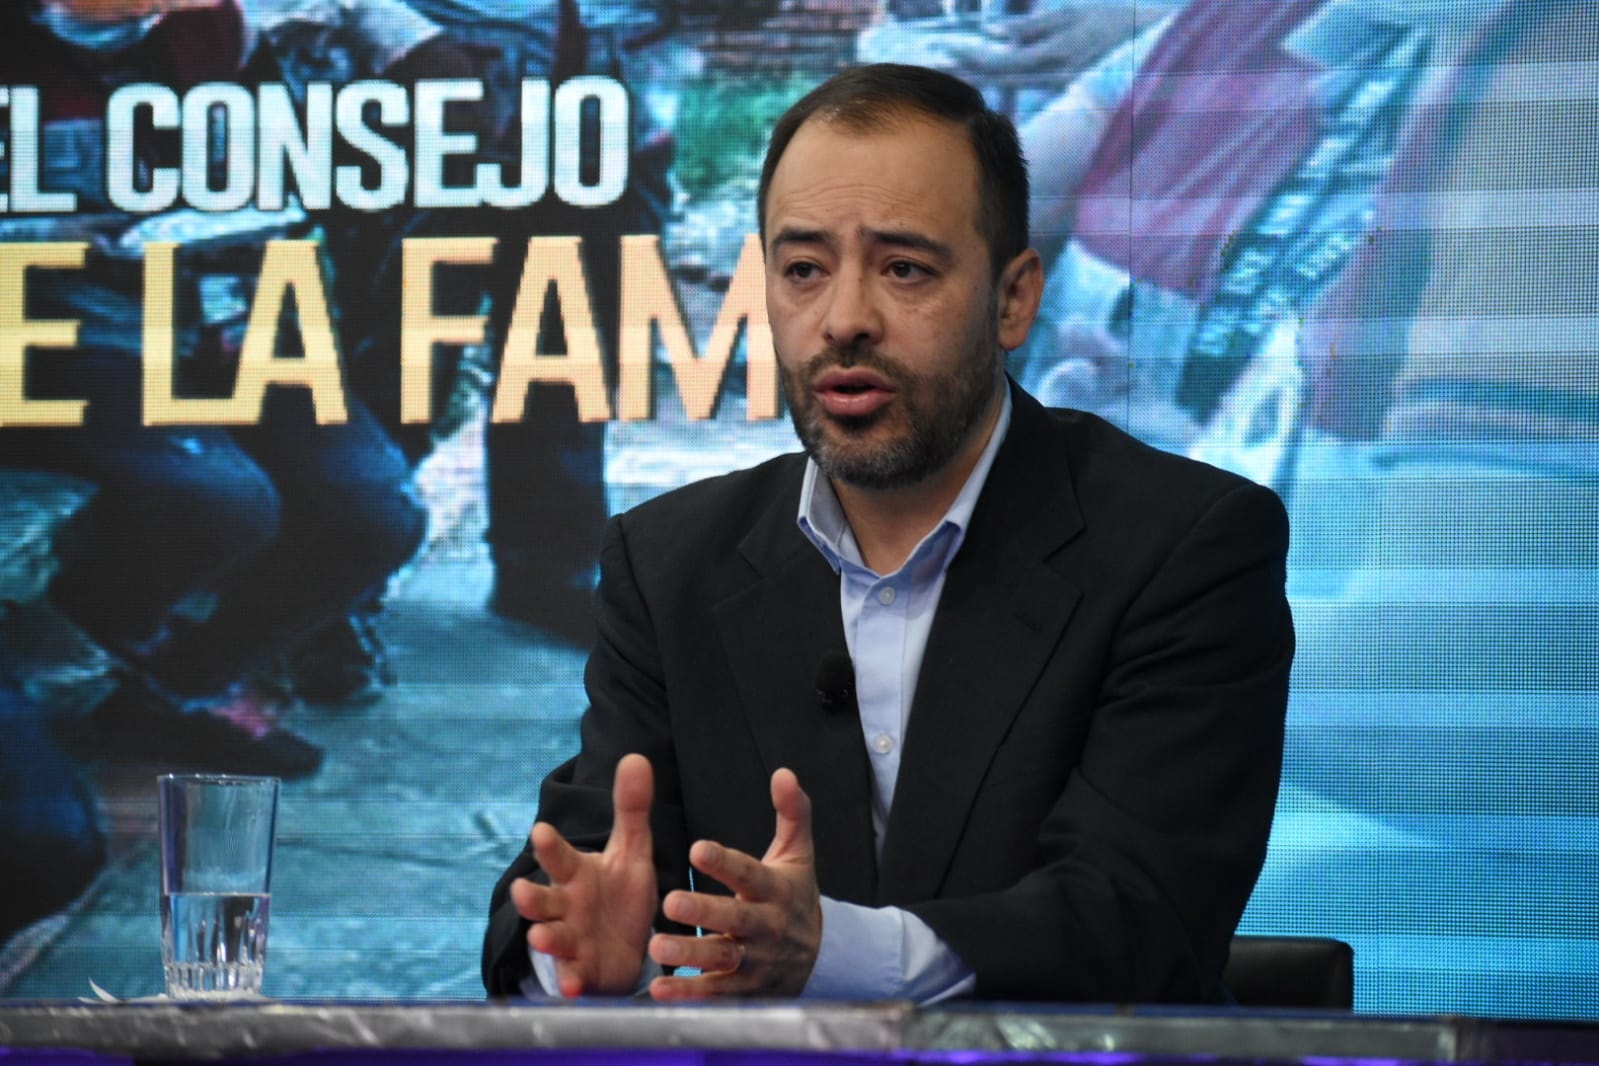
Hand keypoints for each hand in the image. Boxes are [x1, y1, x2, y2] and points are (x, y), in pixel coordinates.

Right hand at [509, 753, 658, 996]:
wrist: (623, 946)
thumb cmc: (618, 892)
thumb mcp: (631, 850)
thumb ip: (631, 808)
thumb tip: (636, 756)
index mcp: (576, 874)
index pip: (559, 856)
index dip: (550, 846)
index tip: (541, 831)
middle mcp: (564, 907)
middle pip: (543, 900)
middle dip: (531, 896)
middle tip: (522, 890)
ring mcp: (570, 941)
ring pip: (552, 938)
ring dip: (545, 939)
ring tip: (540, 937)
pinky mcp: (581, 972)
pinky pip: (572, 978)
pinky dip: (570, 982)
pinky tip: (571, 986)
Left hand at [646, 768, 820, 998]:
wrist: (824, 956)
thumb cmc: (797, 895)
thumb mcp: (799, 853)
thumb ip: (792, 812)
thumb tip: (784, 772)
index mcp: (776, 889)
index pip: (750, 873)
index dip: (725, 862)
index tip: (696, 848)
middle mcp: (768, 925)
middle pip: (736, 918)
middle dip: (704, 911)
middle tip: (670, 902)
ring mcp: (759, 960)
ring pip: (724, 958)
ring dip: (691, 955)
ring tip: (657, 946)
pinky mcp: (748, 988)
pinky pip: (719, 992)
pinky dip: (691, 993)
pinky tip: (661, 989)